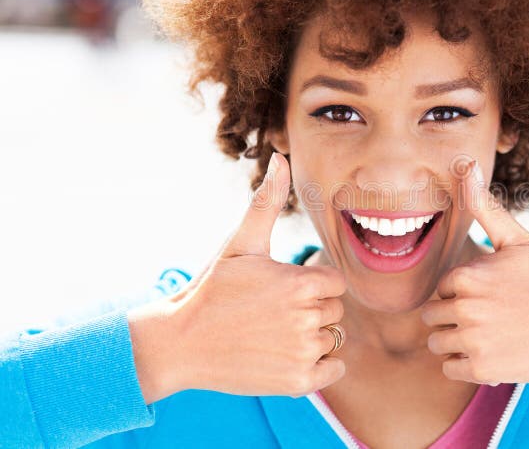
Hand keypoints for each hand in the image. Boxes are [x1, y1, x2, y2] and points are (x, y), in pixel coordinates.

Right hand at [128, 152, 346, 402]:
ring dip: (311, 337)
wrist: (181, 343)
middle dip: (310, 308)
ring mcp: (303, 352)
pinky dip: (318, 365)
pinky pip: (334, 369)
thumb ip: (268, 202)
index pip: (334, 282)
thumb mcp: (241, 243)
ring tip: (273, 333)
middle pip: (334, 310)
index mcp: (302, 282)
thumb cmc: (213, 288)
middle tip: (271, 313)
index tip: (281, 289)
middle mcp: (307, 318)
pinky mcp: (298, 383)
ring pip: (332, 338)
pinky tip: (286, 355)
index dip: (310, 284)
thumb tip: (281, 157)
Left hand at [420, 159, 528, 384]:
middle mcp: (464, 308)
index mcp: (467, 275)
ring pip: (438, 343)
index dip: (465, 293)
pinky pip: (450, 368)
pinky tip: (494, 354)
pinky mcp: (484, 370)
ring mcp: (473, 340)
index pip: (443, 289)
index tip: (495, 296)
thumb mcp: (519, 239)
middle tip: (494, 318)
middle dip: (456, 317)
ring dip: (458, 342)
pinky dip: (466, 364)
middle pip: (434, 316)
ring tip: (493, 336)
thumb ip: (484, 207)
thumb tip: (464, 164)